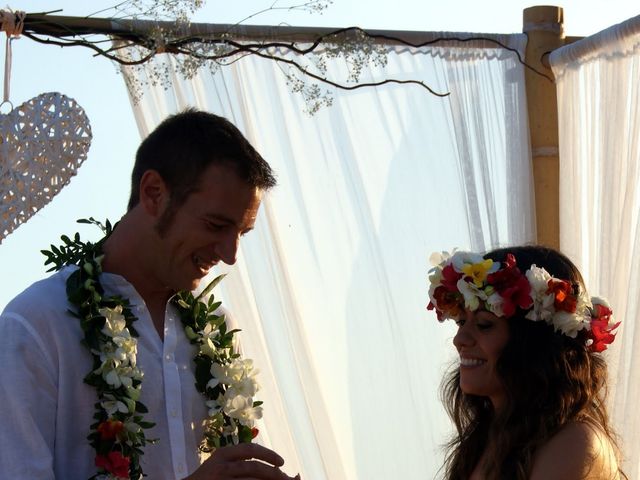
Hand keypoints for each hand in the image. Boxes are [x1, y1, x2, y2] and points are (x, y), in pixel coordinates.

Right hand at [185, 443, 299, 479]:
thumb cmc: (208, 479)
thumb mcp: (222, 465)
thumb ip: (242, 462)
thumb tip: (277, 466)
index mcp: (223, 454)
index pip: (250, 450)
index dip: (268, 454)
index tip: (281, 462)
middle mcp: (221, 465)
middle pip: (253, 467)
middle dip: (273, 473)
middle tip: (289, 479)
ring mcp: (219, 479)